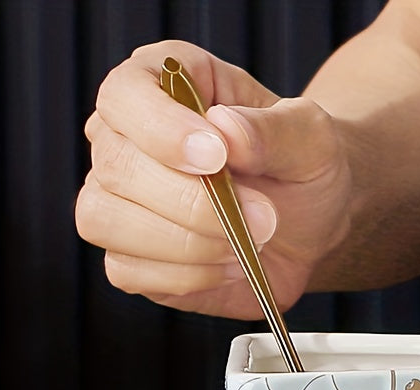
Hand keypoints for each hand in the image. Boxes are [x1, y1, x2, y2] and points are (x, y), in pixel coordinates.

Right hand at [75, 40, 351, 317]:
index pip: (124, 96)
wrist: (312, 224)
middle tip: (262, 215)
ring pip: (107, 220)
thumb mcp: (311, 137)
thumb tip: (226, 131)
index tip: (215, 156)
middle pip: (116, 166)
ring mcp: (119, 200)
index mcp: (161, 84)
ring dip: (186, 243)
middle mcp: (126, 138)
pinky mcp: (129, 257)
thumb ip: (274, 130)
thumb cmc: (302, 165)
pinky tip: (227, 265)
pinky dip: (185, 276)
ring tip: (245, 242)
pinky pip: (126, 270)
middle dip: (193, 202)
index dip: (161, 128)